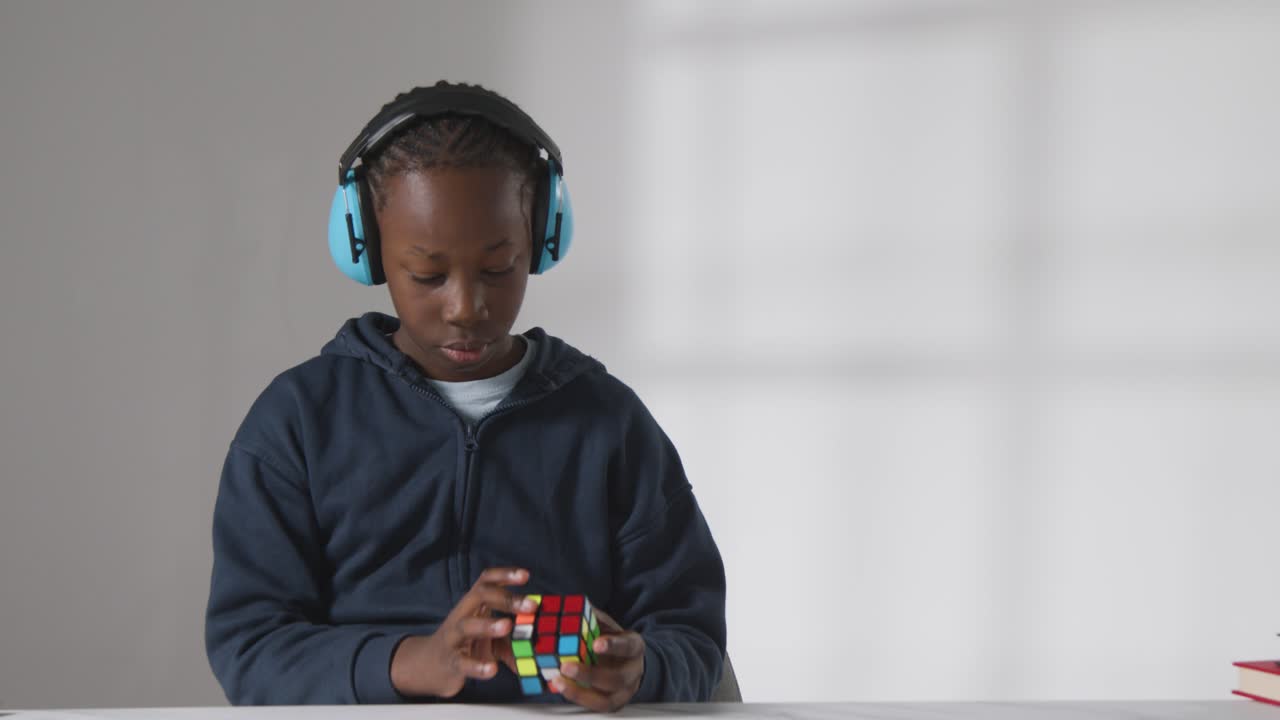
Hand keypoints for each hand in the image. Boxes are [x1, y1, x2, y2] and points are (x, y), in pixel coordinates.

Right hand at [390, 567, 536, 697]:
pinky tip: (491, 669)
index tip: (525, 576)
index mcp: (474, 605)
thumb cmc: (466, 645)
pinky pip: (462, 662)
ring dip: (488, 624)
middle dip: (506, 598)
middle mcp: (463, 615)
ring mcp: (454, 638)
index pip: (487, 581)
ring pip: (467, 625)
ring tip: (507, 626)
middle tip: (531, 605)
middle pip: (480, 596)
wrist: (428, 666)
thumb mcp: (492, 639)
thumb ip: (515, 641)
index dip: (505, 575)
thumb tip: (545, 648)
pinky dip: (477, 665)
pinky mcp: (450, 661)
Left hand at [553, 607, 645, 711]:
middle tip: (566, 666)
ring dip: (581, 692)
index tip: (597, 643)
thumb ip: (594, 618)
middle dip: (591, 674)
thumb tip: (576, 605)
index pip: (628, 646)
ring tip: (559, 681)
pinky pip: (597, 706)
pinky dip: (579, 699)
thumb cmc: (615, 641)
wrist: (630, 662)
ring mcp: (625, 691)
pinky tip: (564, 689)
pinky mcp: (613, 704)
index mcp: (634, 647)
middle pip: (617, 678)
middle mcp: (633, 672)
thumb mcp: (608, 626)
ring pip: (607, 699)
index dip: (613, 645)